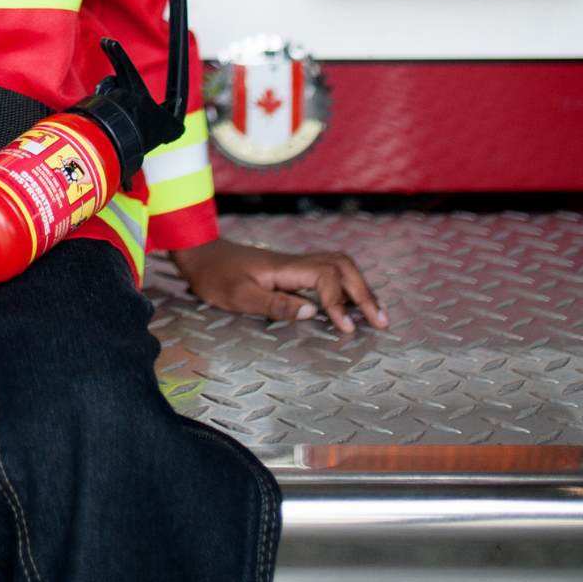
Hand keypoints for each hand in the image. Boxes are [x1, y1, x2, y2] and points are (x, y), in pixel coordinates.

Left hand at [170, 236, 387, 334]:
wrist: (200, 254)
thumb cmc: (215, 276)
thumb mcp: (239, 297)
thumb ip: (275, 305)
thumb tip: (312, 312)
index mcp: (285, 268)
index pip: (326, 278)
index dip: (340, 303)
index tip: (346, 328)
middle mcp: (295, 261)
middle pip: (342, 267)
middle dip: (365, 294)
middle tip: (382, 321)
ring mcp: (295, 263)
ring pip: (339, 266)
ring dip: (360, 287)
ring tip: (376, 313)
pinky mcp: (292, 269)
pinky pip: (329, 271)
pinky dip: (347, 285)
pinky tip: (352, 302)